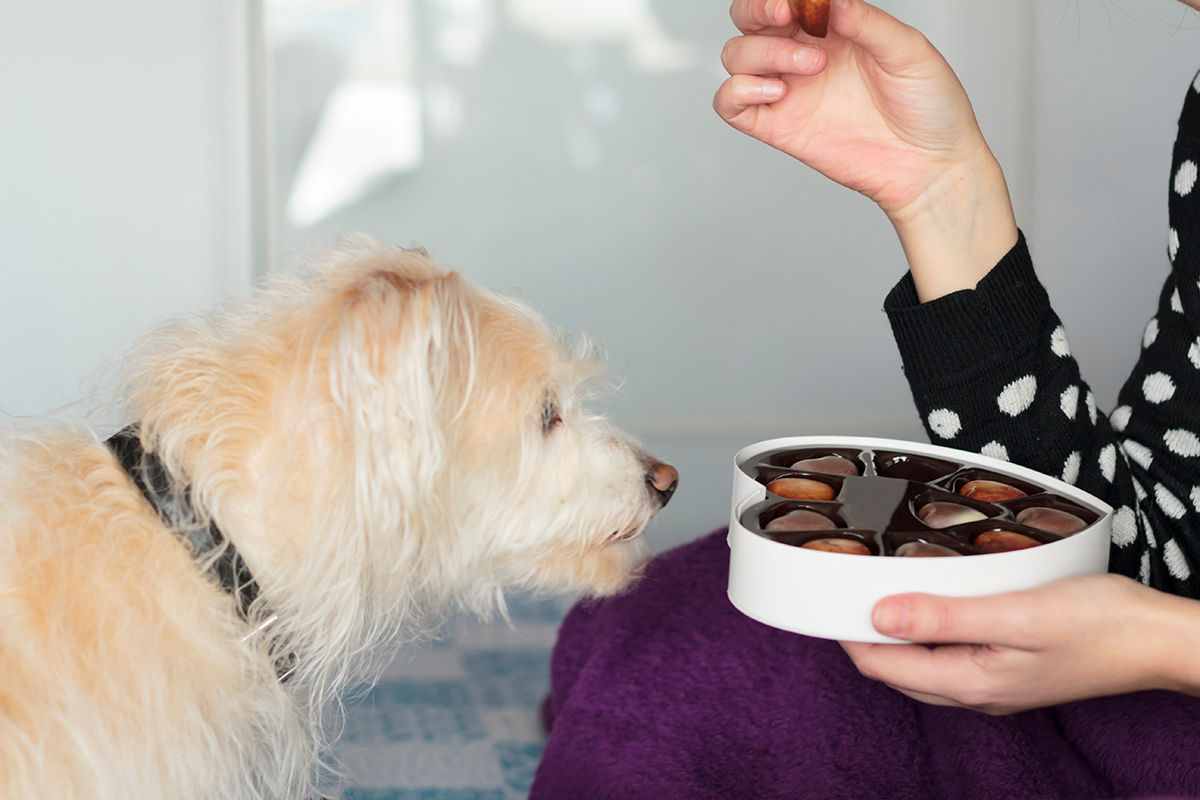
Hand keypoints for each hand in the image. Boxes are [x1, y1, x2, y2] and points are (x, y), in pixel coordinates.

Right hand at [714, 0, 1018, 299]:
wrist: (929, 165)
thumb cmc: (929, 107)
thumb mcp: (908, 51)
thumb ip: (866, 22)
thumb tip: (831, 0)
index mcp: (834, 30)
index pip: (784, 1)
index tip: (796, 0)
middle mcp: (803, 56)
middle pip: (748, 22)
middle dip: (755, 11)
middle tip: (784, 16)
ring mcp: (788, 91)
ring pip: (736, 57)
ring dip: (763, 53)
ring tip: (810, 66)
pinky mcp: (778, 127)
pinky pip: (730, 104)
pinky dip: (737, 91)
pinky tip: (777, 92)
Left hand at [840, 574, 1199, 715]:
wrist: (1159, 639)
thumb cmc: (1100, 624)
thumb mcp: (1016, 613)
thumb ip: (944, 618)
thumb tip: (878, 617)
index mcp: (970, 683)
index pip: (880, 665)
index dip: (846, 631)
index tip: (826, 595)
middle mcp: (975, 692)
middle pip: (895, 668)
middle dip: (863, 633)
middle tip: (843, 587)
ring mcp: (993, 684)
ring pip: (922, 663)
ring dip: (896, 631)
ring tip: (878, 589)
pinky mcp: (1009, 669)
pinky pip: (951, 655)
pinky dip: (929, 630)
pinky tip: (934, 601)